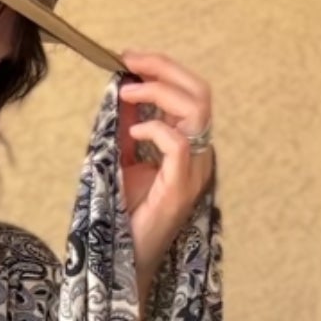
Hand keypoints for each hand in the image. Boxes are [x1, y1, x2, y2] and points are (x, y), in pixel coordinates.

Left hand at [117, 50, 214, 317]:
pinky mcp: (181, 188)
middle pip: (199, 92)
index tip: (129, 59)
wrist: (125, 260)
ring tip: (126, 91)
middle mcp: (198, 154)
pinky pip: (180, 144)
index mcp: (188, 146)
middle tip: (129, 61)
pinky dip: (155, 130)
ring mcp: (194, 171)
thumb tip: (121, 89)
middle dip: (164, 69)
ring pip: (196, 109)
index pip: (189, 93)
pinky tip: (132, 134)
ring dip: (158, 92)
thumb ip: (126, 126)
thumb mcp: (122, 159)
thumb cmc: (125, 215)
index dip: (163, 70)